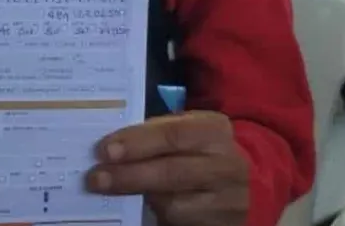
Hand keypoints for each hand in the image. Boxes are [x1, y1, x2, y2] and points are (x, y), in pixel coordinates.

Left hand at [85, 112, 249, 225]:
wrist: (248, 183)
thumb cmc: (204, 149)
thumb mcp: (191, 128)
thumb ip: (158, 132)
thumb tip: (113, 144)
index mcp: (214, 130)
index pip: (173, 134)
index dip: (137, 142)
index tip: (104, 150)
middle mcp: (226, 165)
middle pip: (171, 172)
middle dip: (129, 176)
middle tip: (96, 178)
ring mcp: (227, 200)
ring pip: (174, 204)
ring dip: (139, 198)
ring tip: (112, 191)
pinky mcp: (220, 225)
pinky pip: (180, 222)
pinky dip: (156, 214)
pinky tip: (140, 205)